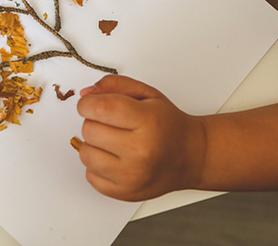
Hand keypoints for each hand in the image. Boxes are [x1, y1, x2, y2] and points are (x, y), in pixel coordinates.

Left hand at [76, 75, 206, 201]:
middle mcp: (140, 151)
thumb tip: (85, 94)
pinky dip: (98, 166)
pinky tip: (115, 159)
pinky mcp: (124, 192)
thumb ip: (114, 85)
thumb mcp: (147, 94)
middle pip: (89, 130)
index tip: (90, 104)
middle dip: (94, 123)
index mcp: (147, 121)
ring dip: (94, 146)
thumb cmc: (167, 125)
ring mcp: (132, 175)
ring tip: (113, 142)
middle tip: (112, 125)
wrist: (191, 156)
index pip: (100, 108)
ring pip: (86, 154)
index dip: (87, 103)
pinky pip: (90, 176)